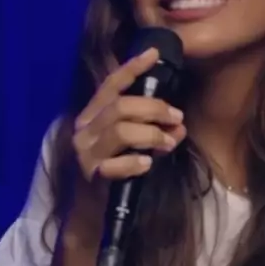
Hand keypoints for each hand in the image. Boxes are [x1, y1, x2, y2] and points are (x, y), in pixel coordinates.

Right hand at [73, 46, 185, 181]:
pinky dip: (134, 162)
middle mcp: (85, 129)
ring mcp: (86, 152)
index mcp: (93, 115)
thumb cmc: (115, 171)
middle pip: (120, 106)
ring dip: (151, 134)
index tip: (153, 54)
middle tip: (177, 118)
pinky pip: (114, 164)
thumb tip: (180, 127)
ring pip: (120, 131)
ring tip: (168, 142)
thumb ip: (155, 133)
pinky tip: (147, 164)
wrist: (92, 211)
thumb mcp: (135, 146)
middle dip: (154, 108)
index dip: (131, 68)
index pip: (111, 85)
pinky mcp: (91, 175)